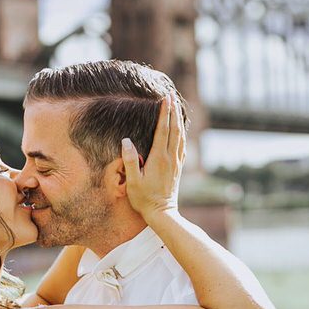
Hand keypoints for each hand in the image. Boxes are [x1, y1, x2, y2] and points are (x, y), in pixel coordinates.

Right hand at [123, 94, 183, 218]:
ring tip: (176, 106)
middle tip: (171, 95)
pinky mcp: (178, 168)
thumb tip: (126, 141)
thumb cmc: (144, 199)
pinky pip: (182, 145)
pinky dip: (182, 133)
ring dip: (178, 119)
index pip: (162, 130)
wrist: (162, 213)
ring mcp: (176, 162)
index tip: (165, 98)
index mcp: (159, 158)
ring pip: (180, 136)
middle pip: (174, 129)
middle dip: (173, 111)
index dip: (164, 113)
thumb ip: (130, 160)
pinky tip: (180, 128)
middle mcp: (170, 158)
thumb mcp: (133, 181)